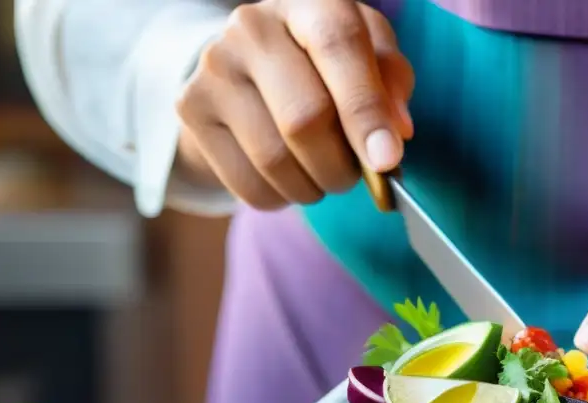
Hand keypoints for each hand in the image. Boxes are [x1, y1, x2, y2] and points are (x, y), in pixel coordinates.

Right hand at [175, 0, 413, 208]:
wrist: (248, 72)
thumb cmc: (325, 66)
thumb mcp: (369, 58)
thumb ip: (391, 82)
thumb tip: (396, 131)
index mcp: (308, 2)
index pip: (338, 46)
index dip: (366, 110)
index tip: (386, 161)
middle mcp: (253, 26)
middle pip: (304, 118)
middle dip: (341, 166)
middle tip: (355, 176)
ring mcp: (215, 66)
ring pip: (275, 158)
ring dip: (313, 187)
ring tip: (322, 176)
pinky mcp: (191, 108)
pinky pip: (248, 183)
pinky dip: (281, 198)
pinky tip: (289, 181)